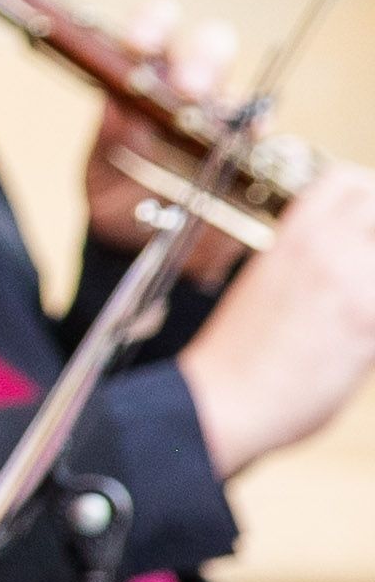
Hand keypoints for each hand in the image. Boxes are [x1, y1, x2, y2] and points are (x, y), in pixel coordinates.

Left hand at [81, 3, 241, 256]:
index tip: (139, 45)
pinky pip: (267, 139)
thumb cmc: (118, 196)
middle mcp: (192, 91)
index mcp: (143, 79)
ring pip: (243, 92)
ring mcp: (229, 122)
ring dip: (233, 100)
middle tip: (187, 89)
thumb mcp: (102, 170)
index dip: (151, 26)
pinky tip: (251, 145)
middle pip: (210, 47)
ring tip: (218, 122)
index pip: (153, 30)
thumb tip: (119, 109)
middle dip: (202, 60)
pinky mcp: (256, 157)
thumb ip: (111, 138)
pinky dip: (260, 138)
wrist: (145, 247)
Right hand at [177, 162, 374, 470]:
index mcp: (291, 235)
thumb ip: (314, 264)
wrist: (221, 400)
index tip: (368, 220)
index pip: (348, 181)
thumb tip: (357, 268)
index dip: (368, 196)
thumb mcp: (268, 285)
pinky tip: (367, 340)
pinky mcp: (368, 318)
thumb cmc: (239, 356)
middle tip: (370, 266)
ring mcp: (351, 280)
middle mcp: (325, 247)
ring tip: (365, 307)